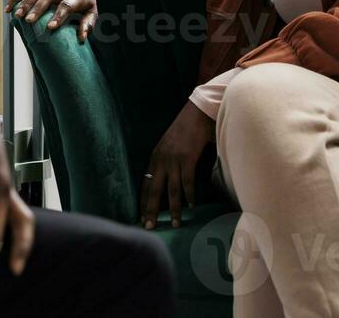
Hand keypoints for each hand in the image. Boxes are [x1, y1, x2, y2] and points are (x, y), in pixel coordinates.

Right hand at [4, 0, 97, 43]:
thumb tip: (81, 38)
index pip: (66, 5)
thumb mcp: (92, 11)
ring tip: (17, 16)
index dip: (58, 16)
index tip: (50, 27)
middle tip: (29, 21)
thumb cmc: (83, 1)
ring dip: (25, 4)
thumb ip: (88, 24)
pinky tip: (8, 9)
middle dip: (37, 9)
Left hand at [141, 102, 214, 228]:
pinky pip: (187, 181)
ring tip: (174, 223)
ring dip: (173, 208)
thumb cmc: (186, 129)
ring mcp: (173, 159)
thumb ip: (167, 161)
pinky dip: (189, 195)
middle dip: (151, 210)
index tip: (142, 217)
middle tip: (149, 227)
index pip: (144, 184)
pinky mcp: (187, 158)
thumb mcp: (169, 145)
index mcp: (155, 157)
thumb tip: (167, 179)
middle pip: (153, 190)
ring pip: (171, 190)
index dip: (143, 201)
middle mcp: (161, 160)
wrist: (196, 112)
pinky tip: (191, 205)